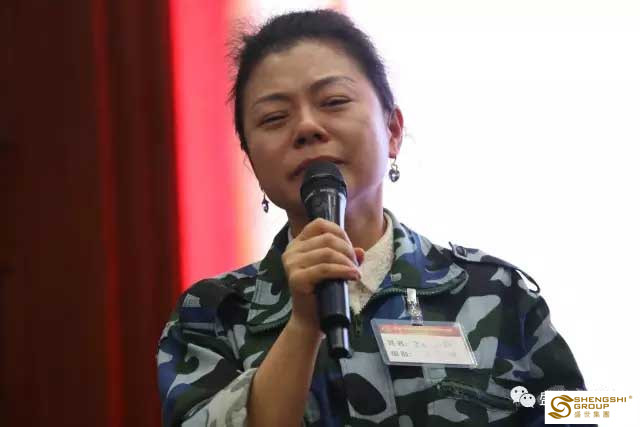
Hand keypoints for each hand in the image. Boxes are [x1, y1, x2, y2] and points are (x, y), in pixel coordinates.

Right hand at [282, 218, 364, 335]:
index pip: (319, 224)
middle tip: (355, 264)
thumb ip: (346, 256)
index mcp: (298, 244)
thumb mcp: (336, 269)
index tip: (350, 248)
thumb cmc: (323, 292)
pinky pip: (324, 269)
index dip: (339, 232)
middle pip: (326, 238)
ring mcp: (291, 264)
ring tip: (355, 272)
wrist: (311, 319)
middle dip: (347, 249)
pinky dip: (342, 271)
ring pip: (327, 253)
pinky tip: (353, 276)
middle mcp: (291, 251)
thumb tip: (361, 251)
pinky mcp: (296, 278)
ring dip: (347, 261)